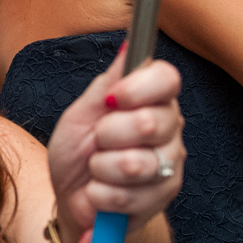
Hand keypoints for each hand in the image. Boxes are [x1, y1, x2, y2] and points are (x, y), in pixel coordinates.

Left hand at [47, 43, 184, 241]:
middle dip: (107, 135)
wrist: (73, 199)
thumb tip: (129, 44)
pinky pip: (128, 196)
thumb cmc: (77, 151)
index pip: (167, 78)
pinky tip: (100, 192)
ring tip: (97, 170)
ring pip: (135, 164)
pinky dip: (101, 195)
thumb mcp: (82, 113)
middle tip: (98, 141)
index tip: (112, 99)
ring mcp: (169, 164)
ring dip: (100, 169)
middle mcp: (168, 128)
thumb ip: (108, 84)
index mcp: (151, 99)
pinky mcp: (163, 197)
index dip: (137, 88)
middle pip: (149, 122)